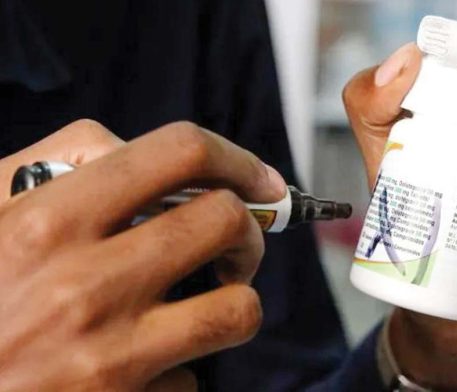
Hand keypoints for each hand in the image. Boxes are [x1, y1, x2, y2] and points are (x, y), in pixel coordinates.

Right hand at [0, 120, 285, 390]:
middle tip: (233, 245)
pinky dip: (180, 372)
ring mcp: (109, 353)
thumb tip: (140, 152)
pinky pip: (191, 381)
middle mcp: (86, 282)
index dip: (236, 157)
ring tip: (208, 302)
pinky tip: (145, 370)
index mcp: (50, 217)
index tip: (259, 179)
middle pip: (227, 220)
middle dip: (248, 230)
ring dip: (235, 301)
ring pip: (238, 307)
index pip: (180, 152)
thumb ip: (60, 163)